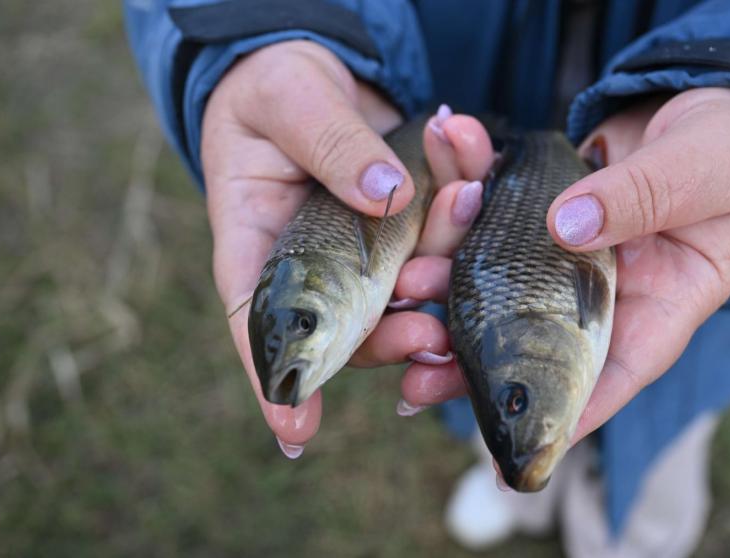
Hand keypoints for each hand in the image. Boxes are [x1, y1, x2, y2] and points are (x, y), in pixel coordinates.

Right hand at [201, 40, 492, 455]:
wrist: (316, 67)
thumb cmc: (275, 85)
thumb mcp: (287, 99)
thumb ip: (330, 143)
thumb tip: (388, 197)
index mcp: (260, 245)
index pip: (259, 323)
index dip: (277, 379)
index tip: (297, 431)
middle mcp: (320, 264)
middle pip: (357, 323)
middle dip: (398, 330)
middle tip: (433, 318)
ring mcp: (372, 248)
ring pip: (416, 279)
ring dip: (447, 252)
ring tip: (465, 194)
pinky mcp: (415, 222)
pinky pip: (449, 227)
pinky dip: (465, 193)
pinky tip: (469, 151)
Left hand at [398, 88, 729, 448]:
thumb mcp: (706, 174)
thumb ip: (643, 198)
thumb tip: (567, 227)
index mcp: (657, 307)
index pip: (606, 377)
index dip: (553, 416)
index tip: (501, 448)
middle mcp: (606, 289)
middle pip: (532, 335)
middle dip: (472, 353)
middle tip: (416, 363)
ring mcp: (572, 247)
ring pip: (502, 269)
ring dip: (454, 266)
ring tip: (410, 275)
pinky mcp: (549, 200)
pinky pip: (501, 195)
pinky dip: (471, 175)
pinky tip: (445, 149)